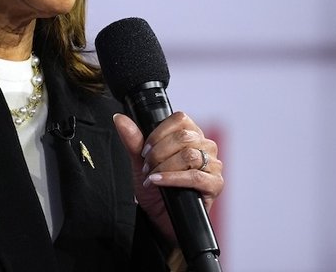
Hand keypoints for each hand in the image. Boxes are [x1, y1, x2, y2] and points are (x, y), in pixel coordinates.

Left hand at [112, 111, 223, 248]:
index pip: (180, 119)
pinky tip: (158, 182)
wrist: (160, 217)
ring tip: (152, 176)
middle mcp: (205, 147)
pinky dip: (173, 178)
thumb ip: (133, 140)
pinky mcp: (215, 185)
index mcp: (190, 135)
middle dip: (159, 152)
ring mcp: (213, 165)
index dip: (158, 133)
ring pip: (190, 155)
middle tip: (146, 166)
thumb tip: (120, 119)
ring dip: (165, 166)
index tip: (144, 149)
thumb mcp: (140, 162)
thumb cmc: (155, 188)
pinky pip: (196, 176)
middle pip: (184, 137)